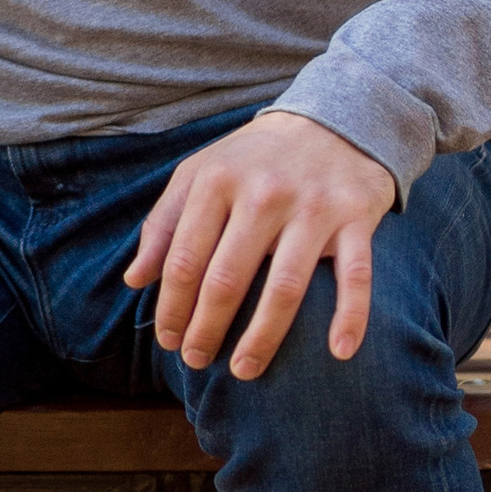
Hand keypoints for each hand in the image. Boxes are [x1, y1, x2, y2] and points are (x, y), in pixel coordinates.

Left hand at [124, 108, 395, 378]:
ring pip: (285, 286)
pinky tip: (339, 352)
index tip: (168, 340)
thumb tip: (134, 280)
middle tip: (196, 361)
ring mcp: (312, 206)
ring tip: (244, 370)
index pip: (186, 258)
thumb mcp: (200, 175)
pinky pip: (356, 276)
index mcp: (217, 181)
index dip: (172, 306)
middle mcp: (263, 192)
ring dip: (263, 336)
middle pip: (228, 277)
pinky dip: (351, 315)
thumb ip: (164, 224)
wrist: (333, 120)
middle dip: (207, 328)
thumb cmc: (254, 160)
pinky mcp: (355, 217)